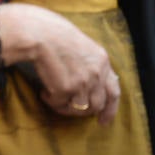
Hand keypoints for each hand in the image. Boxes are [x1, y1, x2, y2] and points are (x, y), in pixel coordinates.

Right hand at [0, 2, 120, 123]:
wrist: (41, 34)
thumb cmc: (56, 36)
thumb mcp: (84, 47)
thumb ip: (92, 65)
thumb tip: (93, 87)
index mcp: (103, 61)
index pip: (114, 91)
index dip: (110, 109)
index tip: (103, 120)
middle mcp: (97, 73)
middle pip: (97, 105)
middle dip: (83, 111)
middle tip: (68, 109)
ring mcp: (83, 83)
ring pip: (79, 109)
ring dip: (65, 107)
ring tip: (53, 95)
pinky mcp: (66, 89)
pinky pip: (59, 105)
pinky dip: (50, 100)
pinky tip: (44, 90)